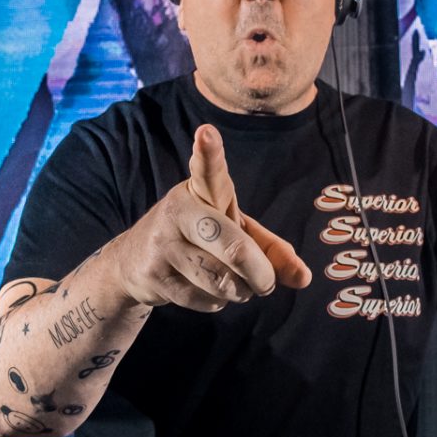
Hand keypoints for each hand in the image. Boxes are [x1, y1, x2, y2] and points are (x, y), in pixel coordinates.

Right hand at [110, 125, 310, 310]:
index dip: (209, 153)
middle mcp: (179, 211)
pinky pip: (206, 299)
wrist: (133, 262)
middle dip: (259, 274)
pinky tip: (206, 290)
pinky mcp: (153, 275)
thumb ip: (271, 250)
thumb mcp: (235, 232)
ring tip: (234, 283)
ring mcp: (163, 244)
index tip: (207, 133)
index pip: (207, 170)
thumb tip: (303, 278)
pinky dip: (217, 302)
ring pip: (222, 281)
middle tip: (266, 283)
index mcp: (201, 190)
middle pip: (234, 249)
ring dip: (240, 291)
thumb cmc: (199, 239)